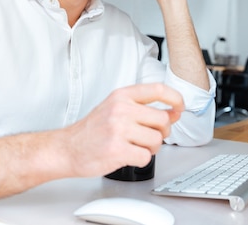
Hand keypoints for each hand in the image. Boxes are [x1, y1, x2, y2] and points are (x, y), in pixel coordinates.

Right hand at [63, 83, 183, 176]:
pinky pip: (146, 157)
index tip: (180, 107)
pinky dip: (141, 160)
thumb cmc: (92, 130)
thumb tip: (173, 111)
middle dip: (162, 132)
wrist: (67, 148)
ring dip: (151, 148)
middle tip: (151, 136)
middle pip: (163, 119)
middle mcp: (121, 109)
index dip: (175, 98)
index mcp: (122, 96)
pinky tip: (128, 155)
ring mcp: (118, 129)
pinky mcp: (117, 149)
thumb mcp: (115, 108)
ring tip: (135, 146)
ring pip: (156, 140)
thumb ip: (143, 108)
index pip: (158, 89)